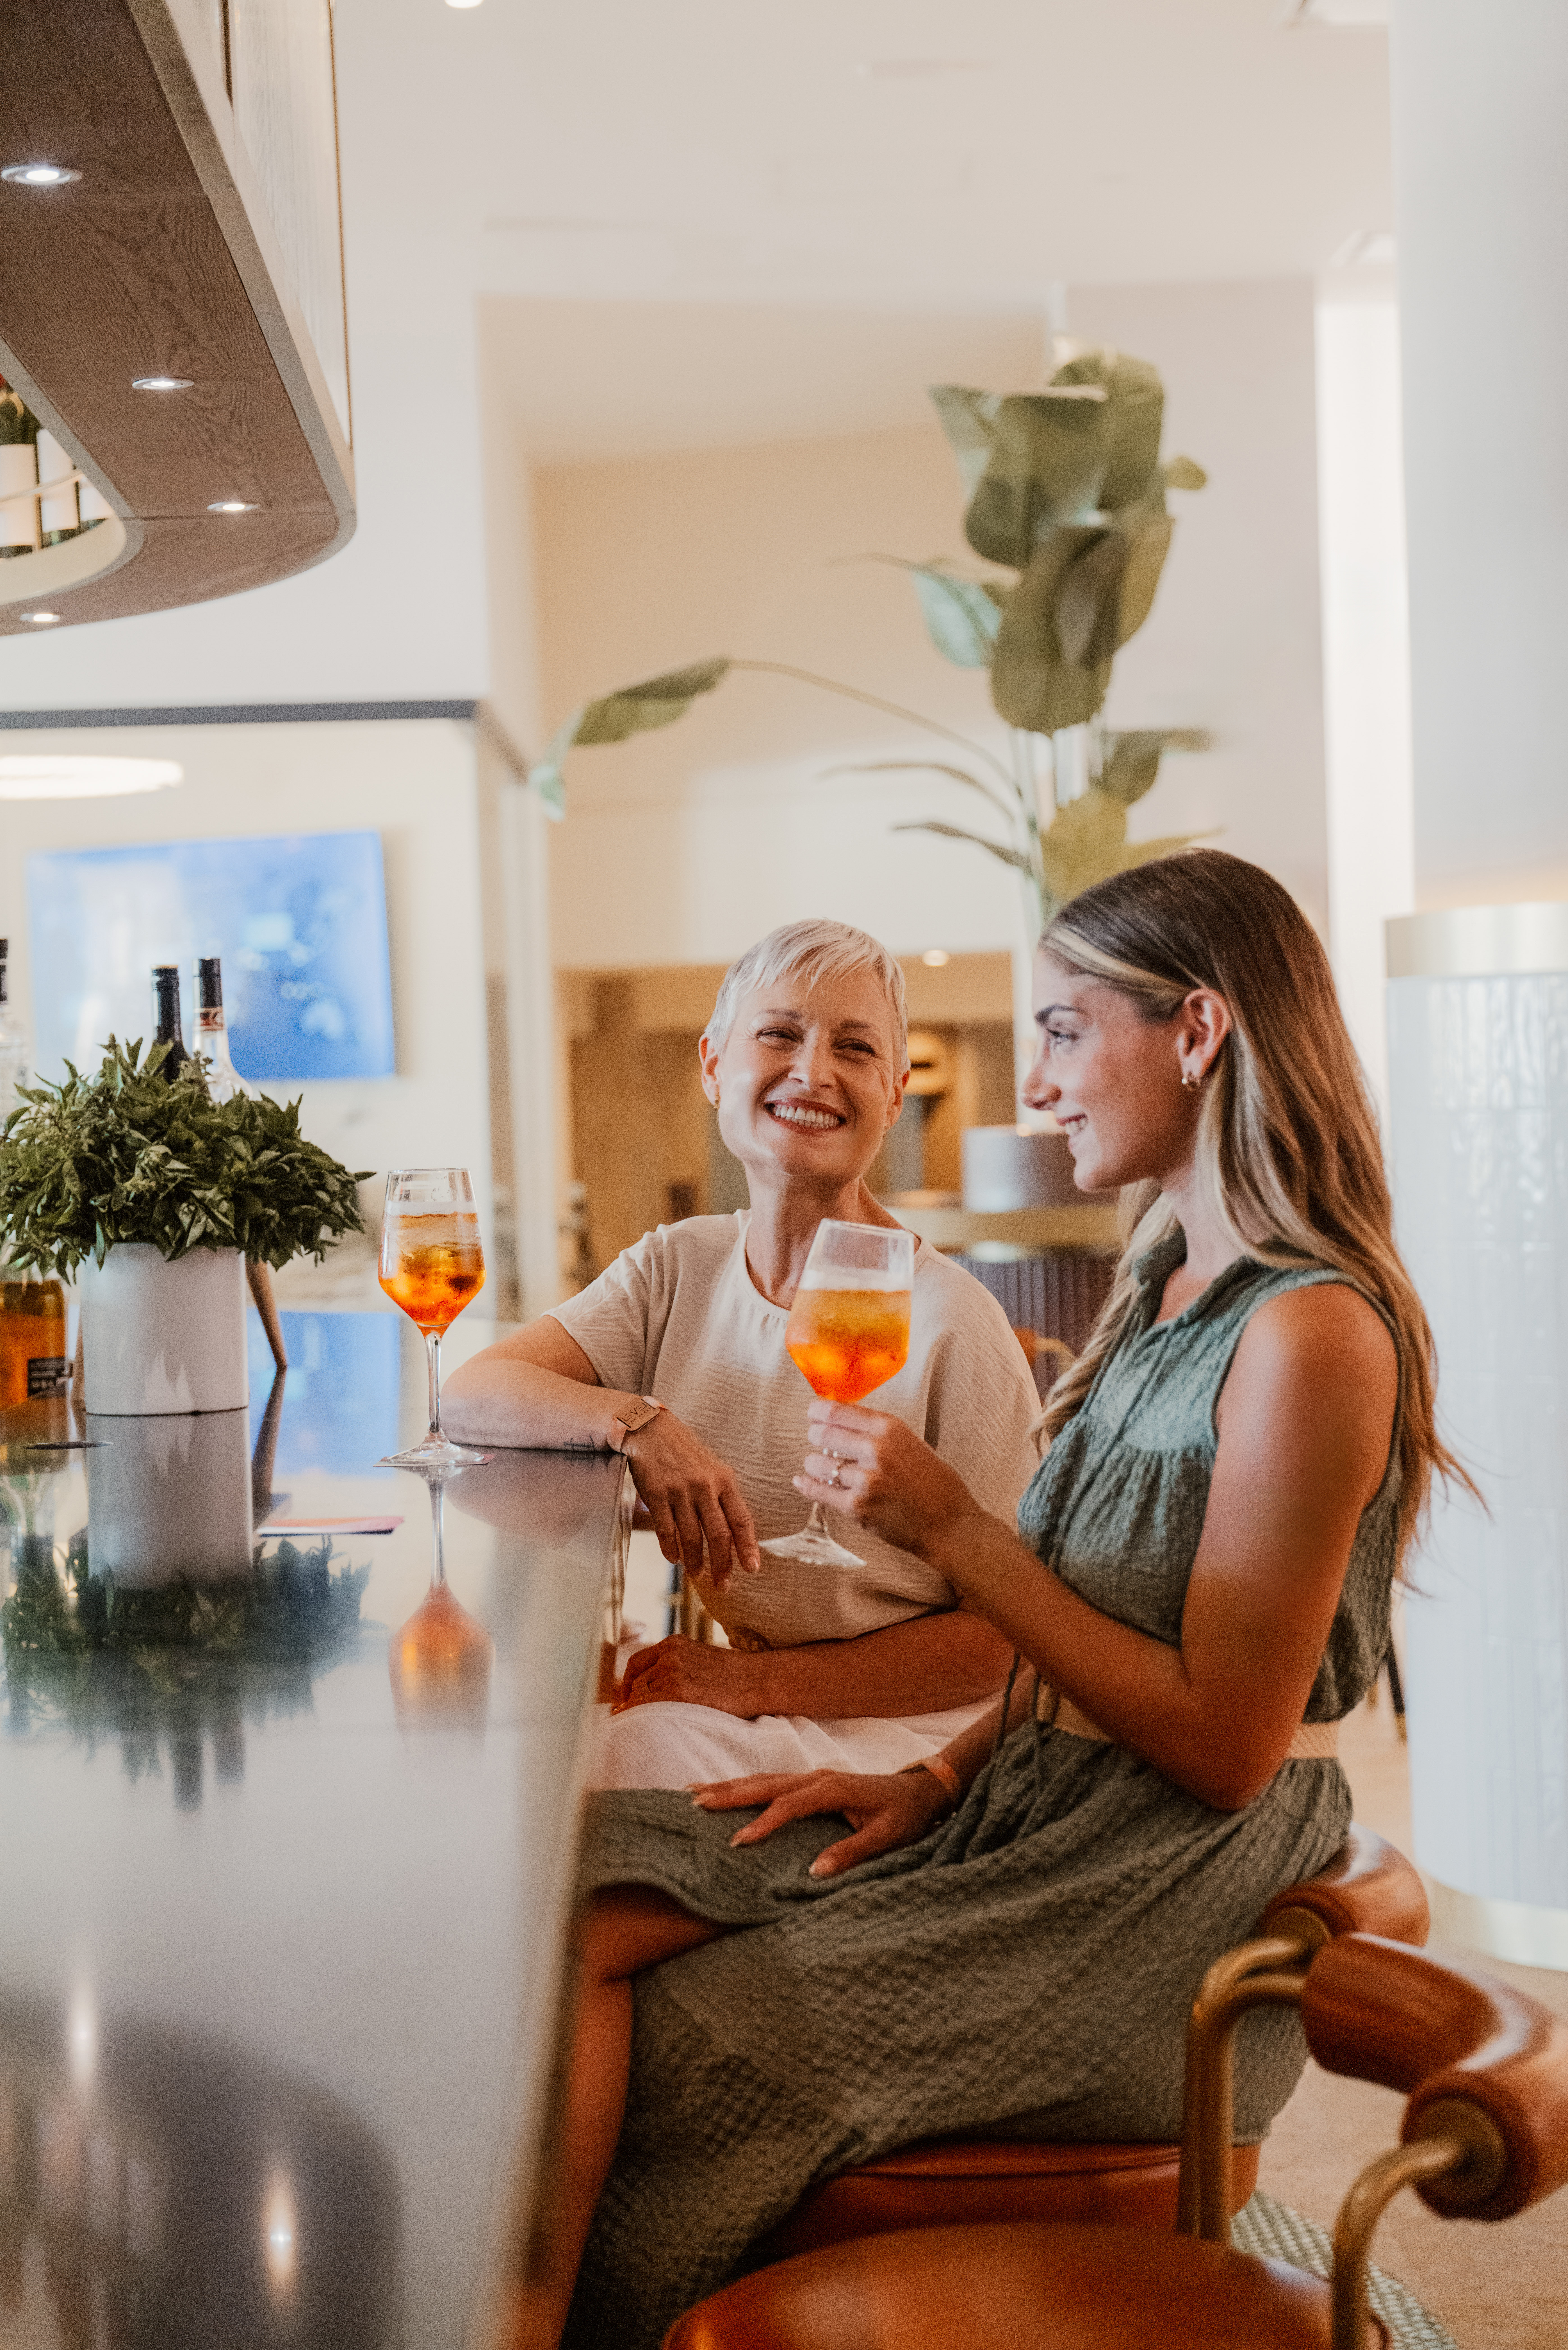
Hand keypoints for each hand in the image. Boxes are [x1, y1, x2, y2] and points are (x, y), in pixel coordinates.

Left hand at [614, 1634, 768, 1717]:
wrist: (756, 1679)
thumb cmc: (731, 1675)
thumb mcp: (697, 1657)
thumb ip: (672, 1666)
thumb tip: (643, 1691)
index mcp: (673, 1644)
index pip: (636, 1664)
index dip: (627, 1685)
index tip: (627, 1700)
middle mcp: (669, 1655)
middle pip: (637, 1683)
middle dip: (635, 1702)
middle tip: (635, 1719)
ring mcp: (674, 1673)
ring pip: (641, 1698)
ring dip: (642, 1713)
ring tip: (648, 1725)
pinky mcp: (680, 1693)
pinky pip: (649, 1709)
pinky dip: (644, 1719)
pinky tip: (651, 1727)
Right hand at [621, 1413, 760, 1588]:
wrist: (652, 1430)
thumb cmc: (686, 1452)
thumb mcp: (714, 1468)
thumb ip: (724, 1497)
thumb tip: (734, 1532)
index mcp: (724, 1480)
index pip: (741, 1519)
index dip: (748, 1546)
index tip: (752, 1568)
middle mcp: (704, 1487)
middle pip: (718, 1534)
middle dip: (722, 1564)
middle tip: (723, 1584)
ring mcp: (679, 1491)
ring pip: (691, 1537)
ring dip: (695, 1561)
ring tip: (697, 1574)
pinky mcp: (656, 1495)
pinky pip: (666, 1530)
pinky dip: (671, 1549)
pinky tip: (674, 1558)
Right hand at [689, 1767, 951, 1877]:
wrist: (920, 1791)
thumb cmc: (904, 1816)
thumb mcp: (887, 1838)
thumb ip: (852, 1853)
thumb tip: (815, 1873)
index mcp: (833, 1789)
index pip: (790, 1805)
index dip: (764, 1823)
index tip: (738, 1842)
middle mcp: (818, 1777)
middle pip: (767, 1783)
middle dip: (731, 1793)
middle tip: (695, 1803)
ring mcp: (812, 1776)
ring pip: (765, 1779)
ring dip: (731, 1786)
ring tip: (695, 1793)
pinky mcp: (810, 1782)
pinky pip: (772, 1782)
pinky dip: (745, 1786)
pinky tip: (725, 1791)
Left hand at [797, 1400, 982, 1564]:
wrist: (949, 1524)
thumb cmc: (934, 1483)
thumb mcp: (910, 1442)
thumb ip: (877, 1432)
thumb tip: (840, 1420)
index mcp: (889, 1428)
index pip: (835, 1410)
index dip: (817, 1412)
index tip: (813, 1415)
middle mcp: (875, 1450)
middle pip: (822, 1434)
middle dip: (817, 1437)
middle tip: (819, 1440)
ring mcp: (865, 1480)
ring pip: (818, 1464)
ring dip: (816, 1465)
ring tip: (821, 1466)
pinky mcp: (858, 1507)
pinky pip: (819, 1492)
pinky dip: (808, 1486)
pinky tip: (802, 1481)